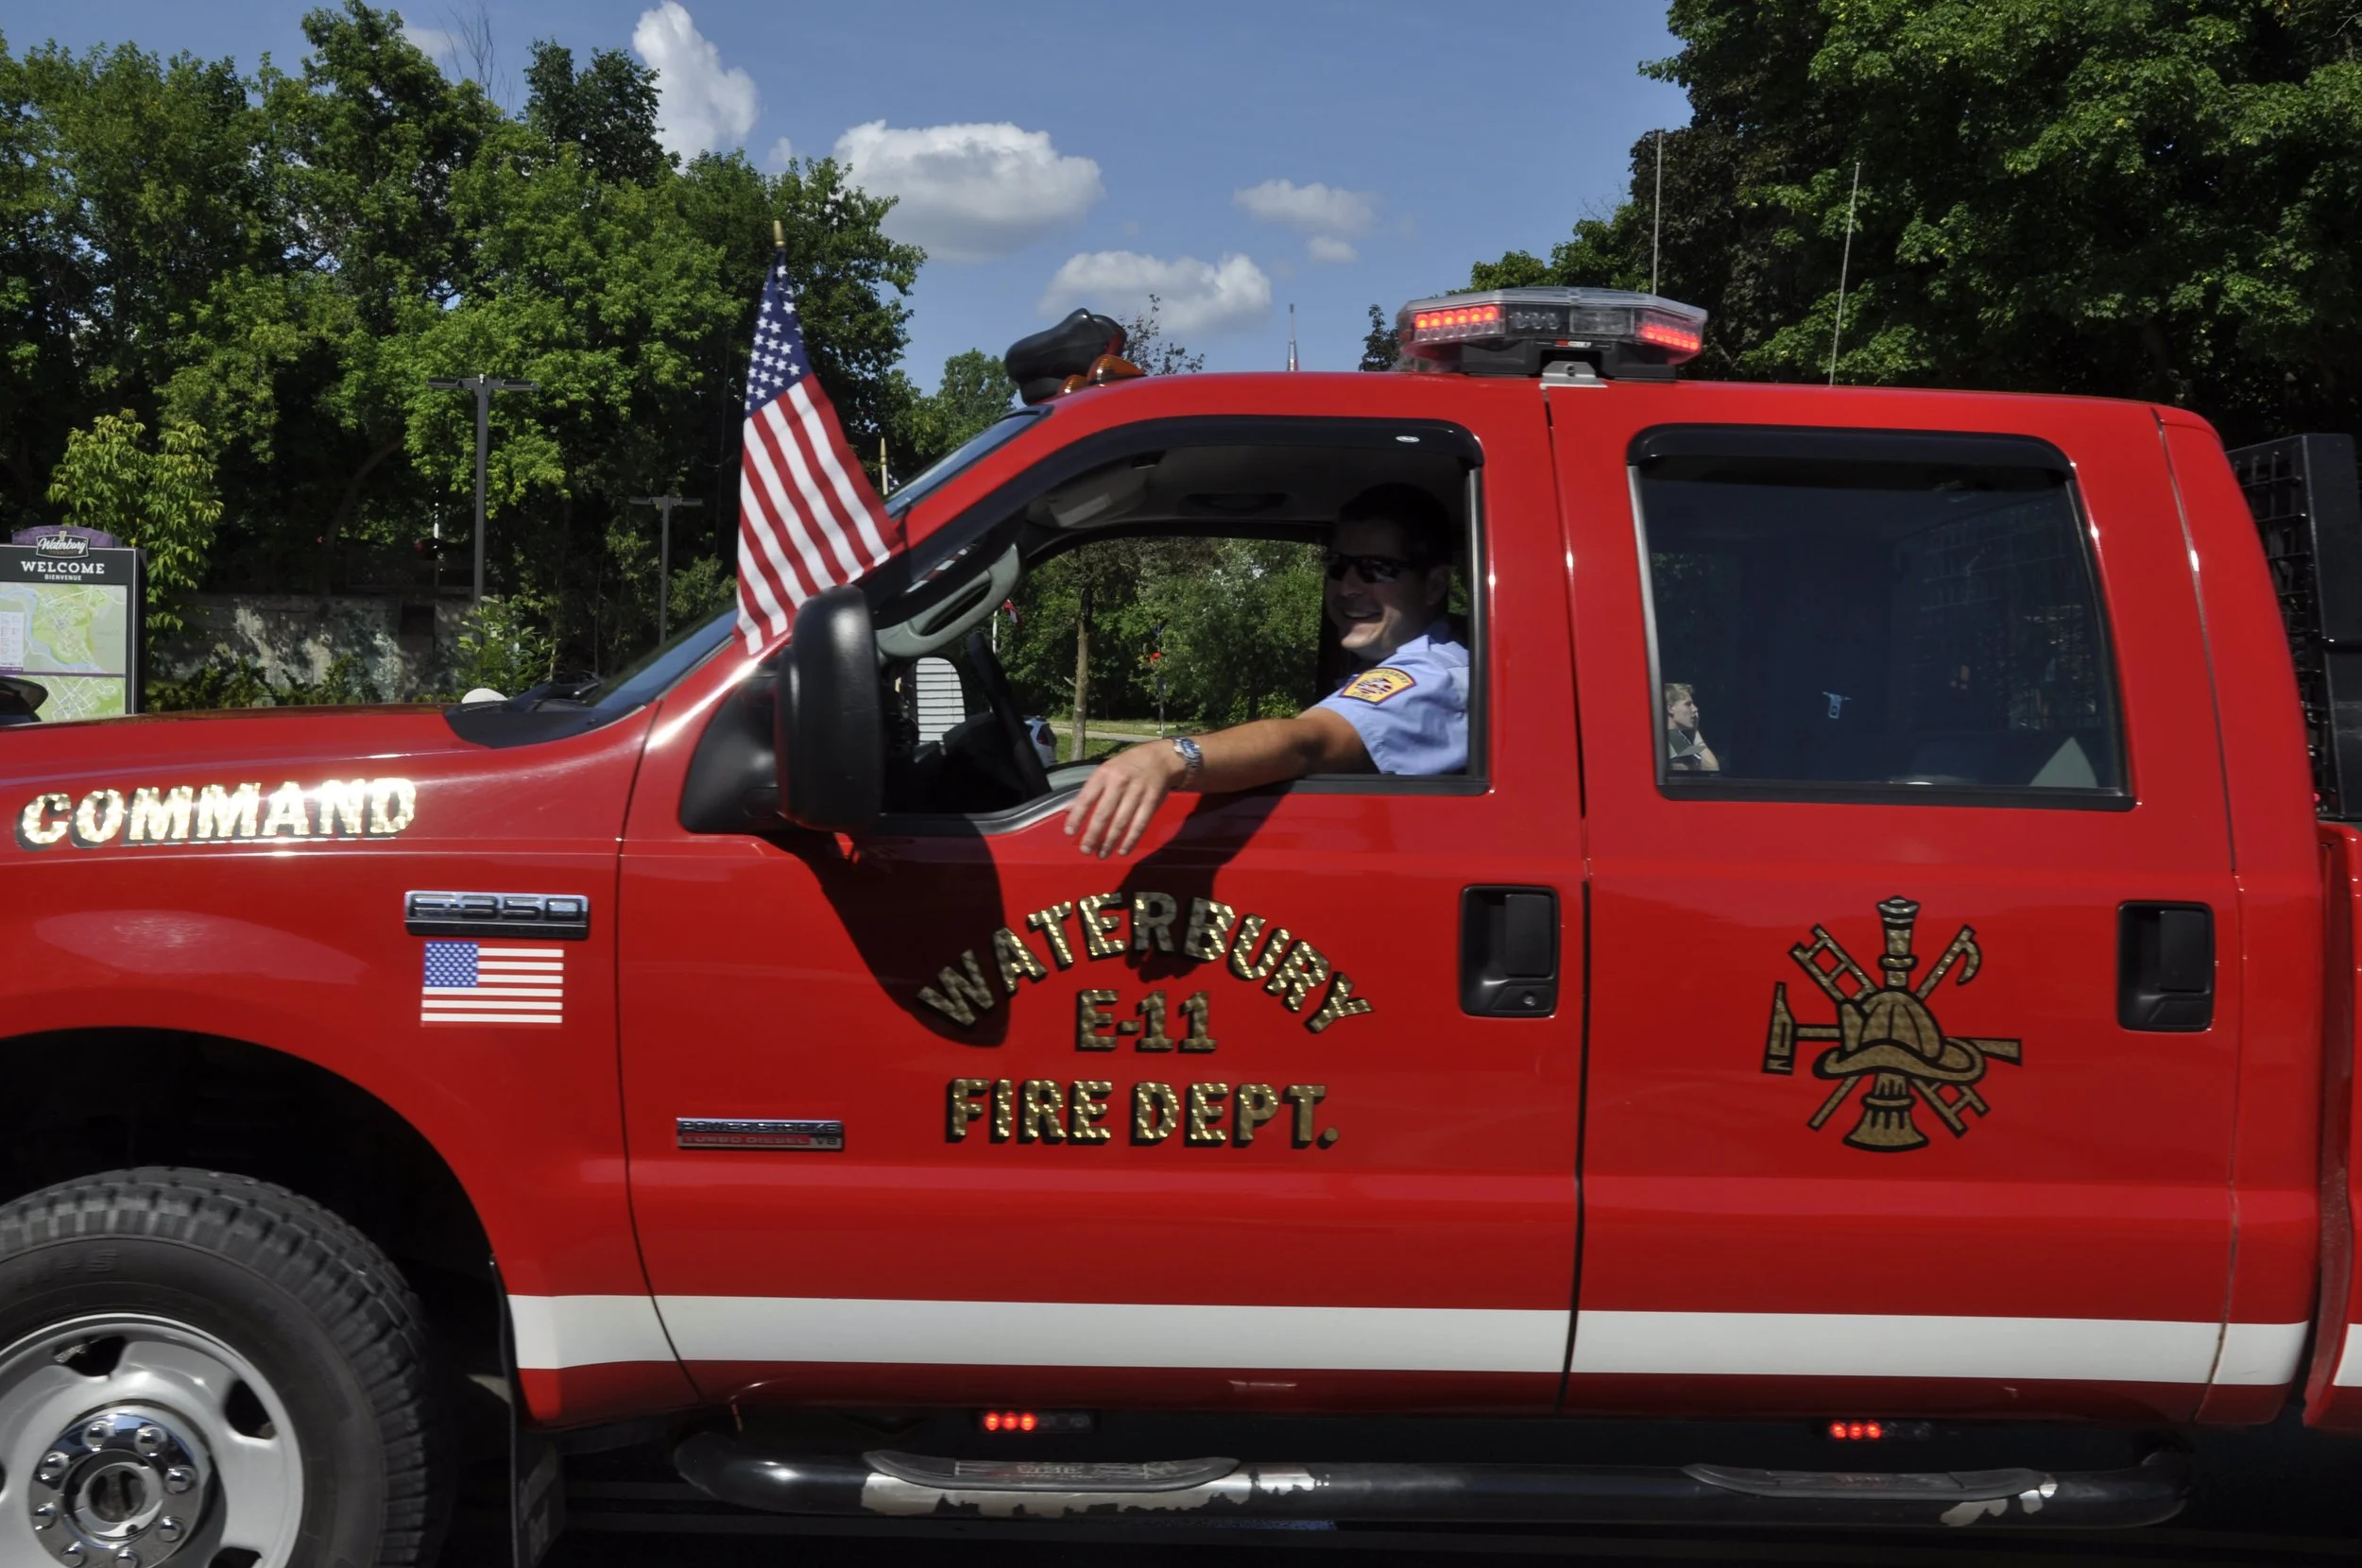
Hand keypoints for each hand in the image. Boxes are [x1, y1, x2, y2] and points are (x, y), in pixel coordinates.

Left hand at [1065, 740, 1185, 858]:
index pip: (1086, 798)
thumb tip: (1069, 809)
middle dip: (1093, 835)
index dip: (1077, 817)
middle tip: (1085, 850)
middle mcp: (1119, 783)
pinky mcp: (1151, 802)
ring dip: (1110, 842)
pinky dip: (1131, 840)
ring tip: (1102, 854)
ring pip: (1121, 822)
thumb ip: (1089, 790)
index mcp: (1104, 774)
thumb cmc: (1128, 765)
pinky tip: (1123, 851)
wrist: (1160, 758)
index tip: (1069, 832)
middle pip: (1103, 814)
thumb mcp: (1106, 770)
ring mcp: (1137, 792)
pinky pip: (1139, 825)